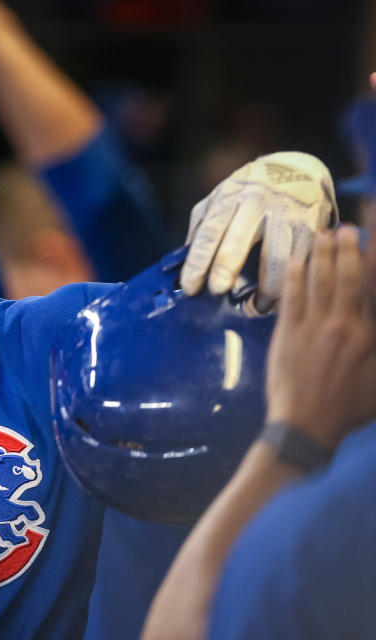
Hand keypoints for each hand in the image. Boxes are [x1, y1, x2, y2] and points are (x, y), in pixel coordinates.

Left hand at [180, 152, 336, 307]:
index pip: (209, 232)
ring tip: (253, 308)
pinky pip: (300, 262)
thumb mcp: (220, 198)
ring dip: (265, 288)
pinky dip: (290, 285)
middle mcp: (257, 203)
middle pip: (238, 240)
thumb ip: (203, 226)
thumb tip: (183, 264)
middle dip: (225, 268)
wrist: (299, 168)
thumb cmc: (248, 191)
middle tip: (217, 292)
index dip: (197, 261)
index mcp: (229, 198)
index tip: (189, 287)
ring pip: (276, 257)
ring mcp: (287, 214)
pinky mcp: (312, 226)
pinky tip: (279, 299)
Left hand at [265, 226, 375, 448]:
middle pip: (349, 278)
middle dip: (349, 250)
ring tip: (324, 236)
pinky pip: (293, 298)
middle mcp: (346, 326)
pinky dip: (296, 277)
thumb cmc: (348, 409)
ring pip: (320, 283)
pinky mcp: (288, 334)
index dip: (375, 262)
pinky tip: (298, 261)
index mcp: (371, 336)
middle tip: (347, 229)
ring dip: (322, 257)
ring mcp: (314, 328)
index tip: (374, 240)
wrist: (307, 426)